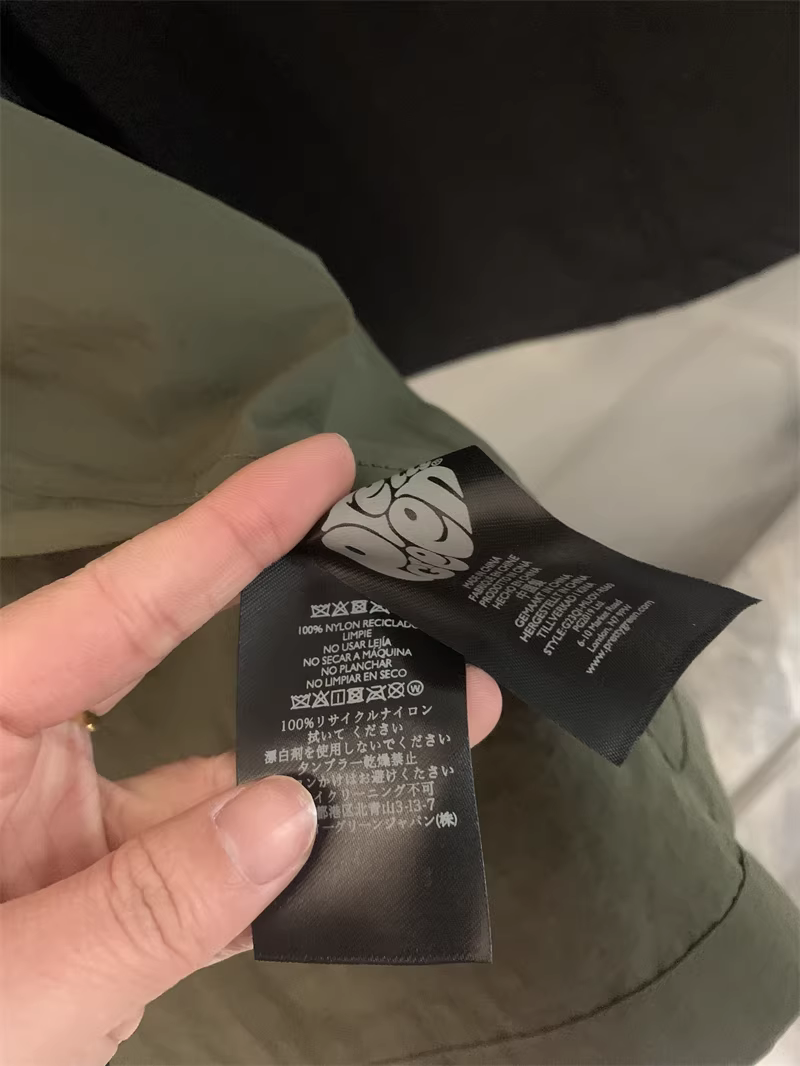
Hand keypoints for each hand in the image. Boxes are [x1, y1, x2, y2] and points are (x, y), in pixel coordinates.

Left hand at [0, 435, 501, 1065]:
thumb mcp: (7, 984)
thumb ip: (146, 905)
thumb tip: (291, 815)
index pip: (119, 608)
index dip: (227, 528)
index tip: (316, 466)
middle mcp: (26, 765)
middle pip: (186, 680)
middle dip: (303, 644)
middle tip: (404, 596)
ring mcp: (72, 839)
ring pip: (216, 789)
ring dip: (320, 774)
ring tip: (427, 737)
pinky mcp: (108, 902)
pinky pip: (211, 873)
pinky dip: (285, 875)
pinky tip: (360, 860)